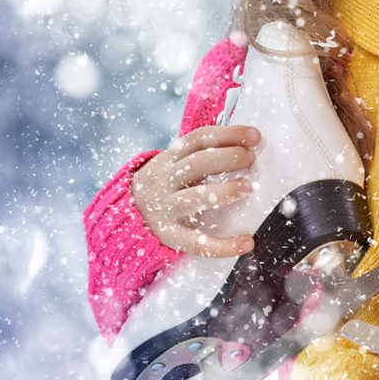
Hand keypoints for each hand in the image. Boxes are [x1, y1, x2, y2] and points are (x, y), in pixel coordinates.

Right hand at [132, 125, 259, 257]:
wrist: (123, 216)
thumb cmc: (161, 186)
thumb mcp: (170, 164)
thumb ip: (199, 154)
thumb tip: (246, 145)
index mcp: (168, 160)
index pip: (198, 139)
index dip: (228, 134)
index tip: (254, 136)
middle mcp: (165, 181)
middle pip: (197, 164)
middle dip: (229, 158)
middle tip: (251, 160)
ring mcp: (166, 209)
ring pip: (195, 198)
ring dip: (226, 191)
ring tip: (248, 188)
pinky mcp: (169, 236)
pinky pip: (198, 243)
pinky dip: (225, 245)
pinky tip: (247, 242)